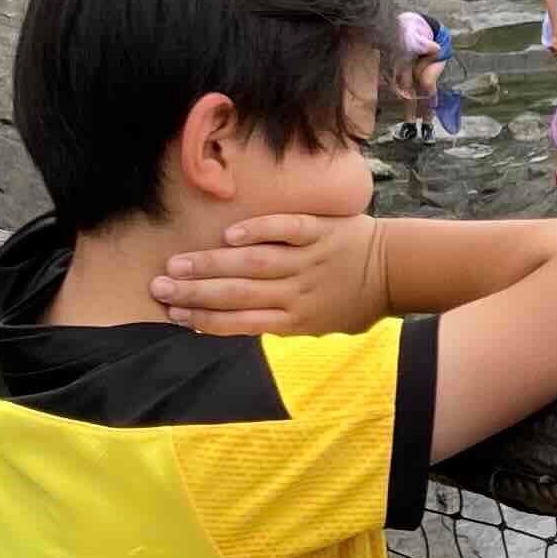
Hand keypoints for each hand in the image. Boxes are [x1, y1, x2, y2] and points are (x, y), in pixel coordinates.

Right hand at [155, 211, 389, 337]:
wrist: (397, 270)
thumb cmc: (357, 303)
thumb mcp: (323, 328)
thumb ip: (285, 324)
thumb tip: (239, 323)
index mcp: (297, 320)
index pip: (241, 322)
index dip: (205, 320)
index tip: (173, 315)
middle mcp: (298, 292)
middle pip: (238, 294)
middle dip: (194, 293)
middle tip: (159, 288)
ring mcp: (308, 260)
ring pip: (253, 264)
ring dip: (212, 264)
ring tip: (177, 264)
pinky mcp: (319, 231)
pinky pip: (284, 230)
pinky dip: (258, 232)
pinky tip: (230, 235)